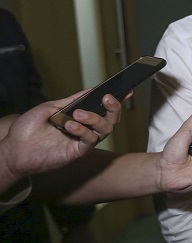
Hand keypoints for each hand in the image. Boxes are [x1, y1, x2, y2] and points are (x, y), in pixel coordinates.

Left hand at [0, 92, 121, 182]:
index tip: (127, 90)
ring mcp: (81, 141)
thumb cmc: (28, 129)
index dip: (116, 101)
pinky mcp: (76, 152)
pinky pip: (89, 141)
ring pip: (104, 130)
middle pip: (110, 120)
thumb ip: (71, 100)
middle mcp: (84, 129)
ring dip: (94, 118)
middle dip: (113, 108)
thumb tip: (90, 90)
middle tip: (107, 98)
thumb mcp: (50, 108)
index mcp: (80, 118)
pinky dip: (82, 131)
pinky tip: (70, 125)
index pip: (103, 109)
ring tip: (78, 113)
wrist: (13, 148)